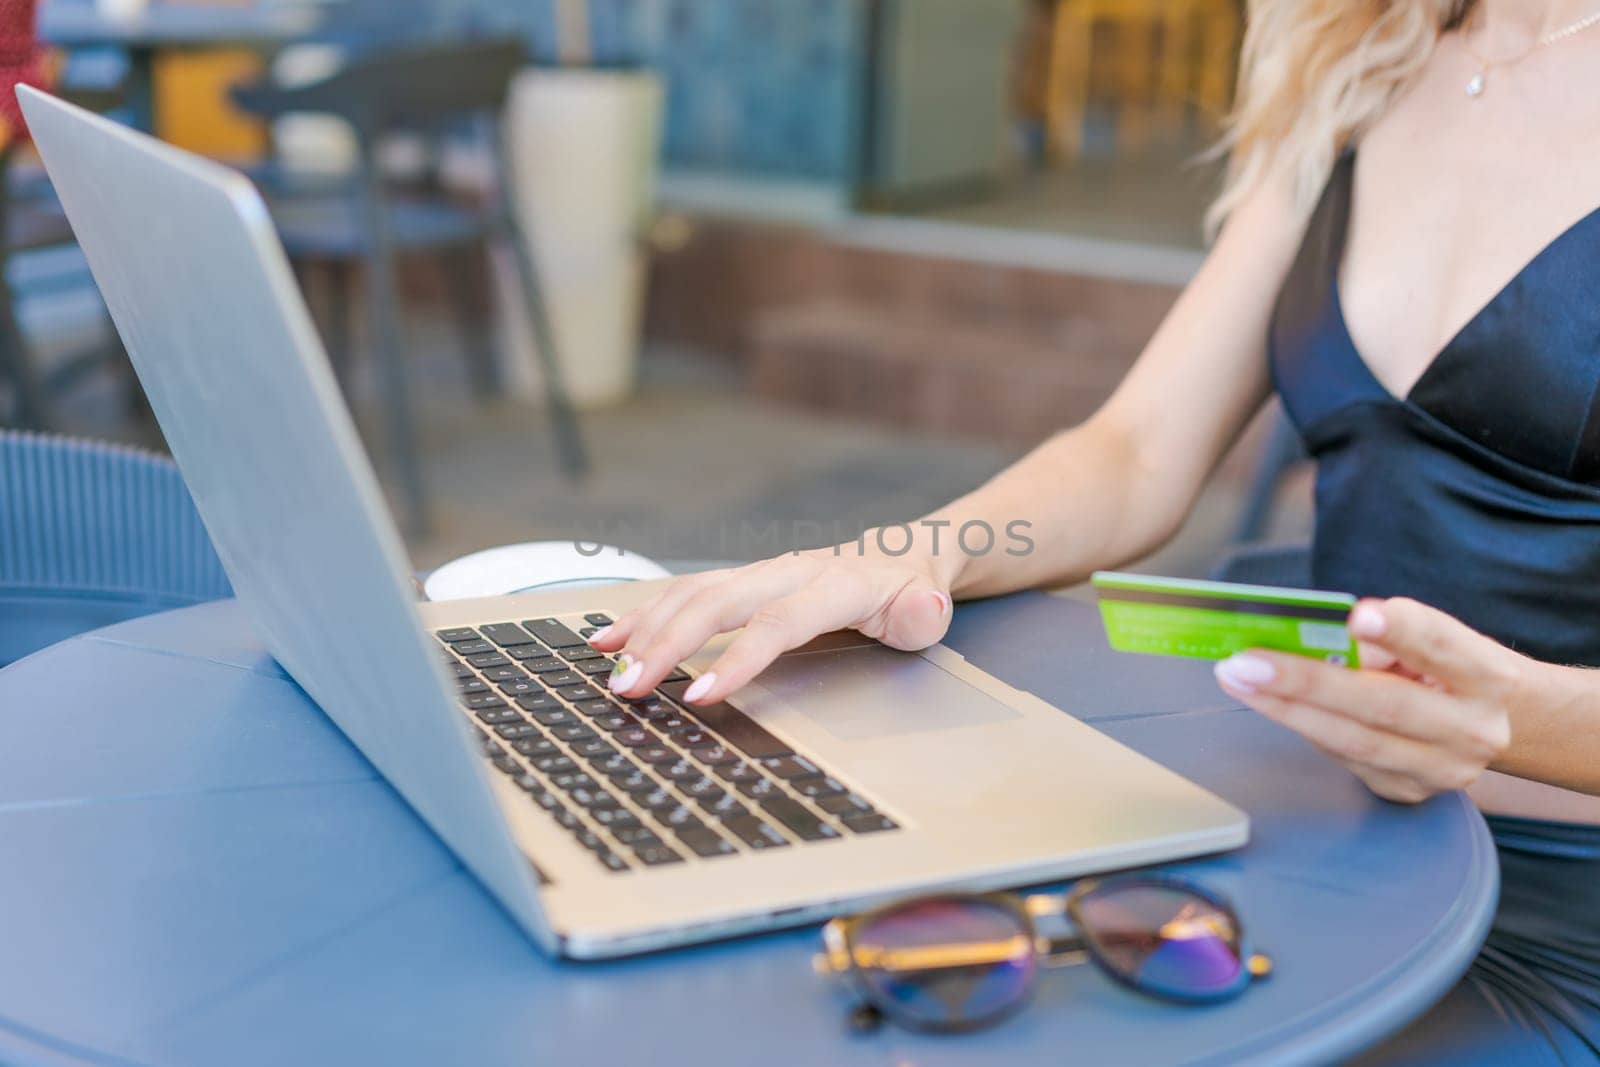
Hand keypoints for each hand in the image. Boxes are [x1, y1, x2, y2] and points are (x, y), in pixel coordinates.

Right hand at [588, 546, 953, 704]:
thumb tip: (923, 608)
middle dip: (667, 645)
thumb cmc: (909, 594)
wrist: (900, 556)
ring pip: (692, 593)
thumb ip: (923, 615)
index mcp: (833, 584)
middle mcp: (787, 571)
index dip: (738, 658)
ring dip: (646, 629)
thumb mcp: (929, 610)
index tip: (701, 696)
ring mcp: (759, 572)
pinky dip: (645, 614)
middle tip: (629, 687)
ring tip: (608, 667)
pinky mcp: (741, 581)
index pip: (778, 623)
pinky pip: (685, 592)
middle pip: (717, 603)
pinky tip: (608, 638)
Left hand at [1213, 597, 1525, 803]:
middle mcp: (1472, 729)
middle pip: (1383, 705)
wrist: (1491, 721)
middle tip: (1247, 662)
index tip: (1357, 617)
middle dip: (1306, 681)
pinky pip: (1344, 758)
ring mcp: (1441, 770)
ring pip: (1353, 741)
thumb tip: (1313, 640)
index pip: (1442, 646)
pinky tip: (1270, 704)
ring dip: (1285, 708)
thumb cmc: (1446, 668)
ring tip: (1237, 678)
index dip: (1400, 631)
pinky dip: (1304, 725)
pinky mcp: (1408, 792)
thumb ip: (1383, 637)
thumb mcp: (1430, 641)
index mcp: (1486, 676)